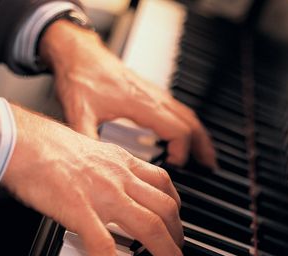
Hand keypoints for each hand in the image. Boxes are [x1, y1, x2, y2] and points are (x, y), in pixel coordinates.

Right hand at [1, 104, 193, 255]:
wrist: (23, 140)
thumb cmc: (49, 144)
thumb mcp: (92, 149)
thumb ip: (107, 167)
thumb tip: (111, 182)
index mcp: (121, 161)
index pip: (163, 183)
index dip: (176, 205)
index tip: (177, 220)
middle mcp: (119, 177)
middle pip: (166, 208)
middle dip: (180, 235)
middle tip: (182, 253)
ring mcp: (103, 195)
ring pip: (149, 227)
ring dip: (169, 255)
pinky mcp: (79, 211)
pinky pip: (104, 246)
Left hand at [39, 20, 216, 167]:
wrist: (80, 54)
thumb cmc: (82, 78)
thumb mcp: (79, 113)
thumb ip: (87, 139)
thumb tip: (92, 165)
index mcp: (142, 105)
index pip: (178, 130)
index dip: (182, 152)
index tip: (174, 167)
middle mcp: (154, 98)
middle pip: (191, 124)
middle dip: (201, 147)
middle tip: (208, 168)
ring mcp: (155, 94)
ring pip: (188, 115)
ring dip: (200, 136)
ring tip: (206, 156)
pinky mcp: (151, 93)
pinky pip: (179, 110)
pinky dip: (190, 125)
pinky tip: (186, 135)